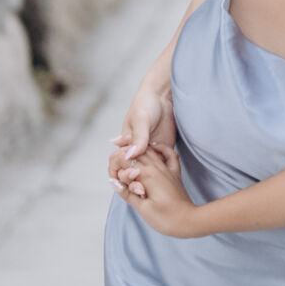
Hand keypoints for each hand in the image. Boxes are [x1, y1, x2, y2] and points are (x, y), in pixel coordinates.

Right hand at [109, 82, 176, 197]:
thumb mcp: (141, 120)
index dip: (121, 174)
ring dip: (148, 180)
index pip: (118, 164)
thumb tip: (130, 156)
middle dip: (135, 181)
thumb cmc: (146, 105)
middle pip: (132, 171)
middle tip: (142, 189)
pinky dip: (161, 172)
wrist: (164, 96)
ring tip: (152, 188)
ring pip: (146, 171)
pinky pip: (161, 164)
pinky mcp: (163, 150)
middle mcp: (136, 150)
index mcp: (125, 143)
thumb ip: (138, 139)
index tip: (130, 178)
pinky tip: (165, 178)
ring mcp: (150, 151)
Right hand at [117, 145, 198, 235]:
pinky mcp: (174, 173)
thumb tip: (114, 182)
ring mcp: (166, 169)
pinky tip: (154, 148)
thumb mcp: (142, 208)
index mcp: (147, 175)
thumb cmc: (167, 218)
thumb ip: (127, 193)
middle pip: (136, 153)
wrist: (188, 221)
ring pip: (149, 150)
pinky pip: (169, 154)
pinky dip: (161, 149)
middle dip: (123, 158)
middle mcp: (157, 168)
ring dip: (137, 152)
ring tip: (129, 161)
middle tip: (118, 170)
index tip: (113, 176)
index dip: (115, 166)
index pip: (125, 160)